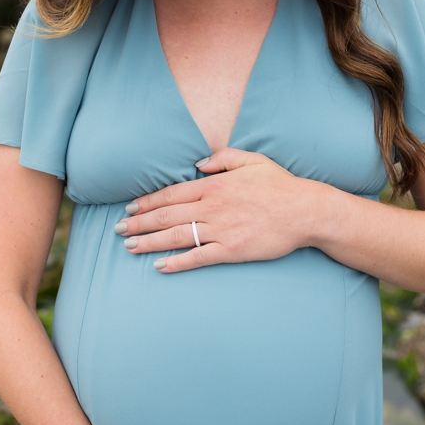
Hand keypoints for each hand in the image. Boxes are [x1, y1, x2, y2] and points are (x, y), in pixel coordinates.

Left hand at [116, 147, 335, 272]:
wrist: (306, 212)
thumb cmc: (281, 185)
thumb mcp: (253, 160)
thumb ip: (223, 157)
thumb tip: (198, 164)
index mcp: (215, 184)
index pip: (171, 194)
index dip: (148, 202)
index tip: (131, 208)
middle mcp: (212, 207)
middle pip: (166, 216)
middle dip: (138, 223)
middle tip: (119, 230)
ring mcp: (221, 230)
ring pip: (175, 237)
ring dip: (148, 242)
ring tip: (129, 247)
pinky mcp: (231, 249)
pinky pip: (197, 257)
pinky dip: (176, 262)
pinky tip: (160, 266)